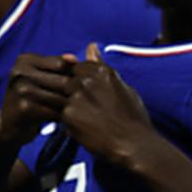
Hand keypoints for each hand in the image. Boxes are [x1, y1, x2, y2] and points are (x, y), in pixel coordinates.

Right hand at [0, 53, 77, 144]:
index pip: (62, 64)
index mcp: (25, 60)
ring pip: (61, 97)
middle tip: (80, 102)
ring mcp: (20, 90)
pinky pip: (54, 112)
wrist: (10, 123)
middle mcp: (20, 72)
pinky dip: (61, 117)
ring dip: (70, 106)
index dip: (76, 76)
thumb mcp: (42, 76)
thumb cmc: (32, 96)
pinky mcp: (24, 108)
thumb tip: (73, 58)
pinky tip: (60, 118)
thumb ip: (59, 66)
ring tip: (72, 110)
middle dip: (75, 93)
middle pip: (64, 81)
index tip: (79, 87)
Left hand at [61, 45, 156, 167]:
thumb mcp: (123, 86)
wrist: (133, 144)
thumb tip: (91, 47)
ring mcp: (75, 97)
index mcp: (102, 71)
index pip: (75, 66)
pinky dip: (64, 118)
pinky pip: (58, 112)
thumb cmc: (133, 117)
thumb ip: (102, 66)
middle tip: (76, 104)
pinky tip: (77, 126)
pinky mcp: (68, 114)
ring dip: (60, 103)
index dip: (75, 78)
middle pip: (63, 78)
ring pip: (57, 95)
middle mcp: (86, 81)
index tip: (80, 89)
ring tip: (73, 114)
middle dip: (65, 90)